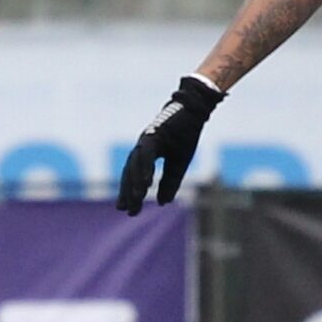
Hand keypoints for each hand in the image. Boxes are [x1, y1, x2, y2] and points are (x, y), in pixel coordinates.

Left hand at [115, 75, 224, 215]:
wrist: (195, 111)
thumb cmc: (186, 135)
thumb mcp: (179, 164)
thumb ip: (169, 183)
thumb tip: (162, 202)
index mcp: (146, 152)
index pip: (134, 175)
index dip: (130, 192)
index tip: (128, 210)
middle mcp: (142, 146)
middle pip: (130, 172)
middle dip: (128, 191)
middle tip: (126, 210)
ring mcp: (146, 139)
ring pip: (135, 164)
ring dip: (135, 182)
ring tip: (136, 199)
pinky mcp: (154, 134)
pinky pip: (146, 154)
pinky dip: (145, 168)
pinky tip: (145, 182)